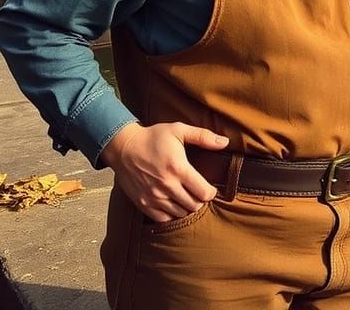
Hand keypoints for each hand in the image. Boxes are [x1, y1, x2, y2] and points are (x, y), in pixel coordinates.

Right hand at [100, 121, 228, 222]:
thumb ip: (203, 136)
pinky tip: (174, 204)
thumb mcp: (179, 130)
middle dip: (200, 200)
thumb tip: (225, 142)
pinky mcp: (143, 204)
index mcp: (178, 168)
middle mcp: (167, 186)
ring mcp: (154, 197)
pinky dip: (172, 215)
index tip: (210, 187)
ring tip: (187, 197)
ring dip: (187, 207)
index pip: (204, 192)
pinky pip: (164, 220)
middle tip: (198, 192)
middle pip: (194, 205)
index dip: (211, 192)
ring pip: (180, 214)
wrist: (124, 147)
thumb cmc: (154, 137)